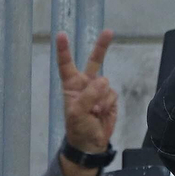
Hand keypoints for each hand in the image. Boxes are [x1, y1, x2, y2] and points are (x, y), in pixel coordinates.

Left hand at [56, 28, 117, 155]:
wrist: (92, 144)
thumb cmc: (78, 128)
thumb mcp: (76, 113)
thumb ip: (88, 96)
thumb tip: (104, 81)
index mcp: (71, 85)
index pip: (66, 64)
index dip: (64, 49)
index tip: (61, 34)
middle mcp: (86, 84)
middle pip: (95, 61)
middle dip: (102, 46)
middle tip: (109, 32)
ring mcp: (99, 90)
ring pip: (106, 84)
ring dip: (102, 99)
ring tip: (95, 112)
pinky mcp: (110, 98)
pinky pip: (113, 95)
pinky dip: (109, 105)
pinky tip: (102, 114)